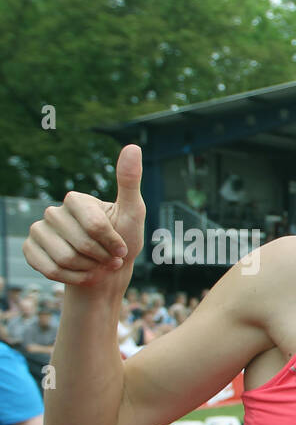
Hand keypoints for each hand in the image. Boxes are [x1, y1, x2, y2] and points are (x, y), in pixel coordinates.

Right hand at [23, 144, 145, 289]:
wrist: (107, 272)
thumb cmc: (123, 241)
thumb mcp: (134, 213)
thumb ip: (130, 182)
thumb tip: (133, 146)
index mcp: (76, 200)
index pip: (95, 226)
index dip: (113, 243)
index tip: (123, 249)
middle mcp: (53, 212)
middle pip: (80, 245)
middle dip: (102, 258)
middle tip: (109, 260)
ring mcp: (39, 231)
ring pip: (65, 259)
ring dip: (89, 270)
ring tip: (96, 266)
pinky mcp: (31, 250)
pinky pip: (50, 270)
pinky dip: (73, 278)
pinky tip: (81, 274)